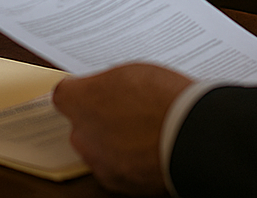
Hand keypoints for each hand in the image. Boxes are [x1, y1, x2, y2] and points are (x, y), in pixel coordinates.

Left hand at [51, 64, 190, 194]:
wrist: (192, 136)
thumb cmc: (165, 100)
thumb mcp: (132, 73)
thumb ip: (108, 84)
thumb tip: (105, 90)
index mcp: (81, 101)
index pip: (65, 95)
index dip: (82, 93)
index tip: (95, 90)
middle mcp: (83, 135)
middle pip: (80, 126)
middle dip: (97, 120)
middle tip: (126, 110)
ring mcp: (100, 162)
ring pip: (98, 150)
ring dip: (113, 143)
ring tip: (144, 131)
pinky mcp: (119, 183)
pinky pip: (116, 168)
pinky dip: (129, 162)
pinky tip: (150, 149)